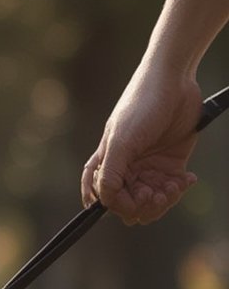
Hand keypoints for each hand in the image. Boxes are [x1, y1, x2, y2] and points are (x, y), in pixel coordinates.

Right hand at [81, 64, 201, 224]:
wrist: (174, 82)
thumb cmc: (141, 106)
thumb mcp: (120, 141)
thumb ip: (109, 173)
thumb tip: (102, 201)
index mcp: (108, 164)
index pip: (109, 199)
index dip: (123, 206)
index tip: (138, 199)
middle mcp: (128, 169)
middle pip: (132, 205)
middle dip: (146, 206)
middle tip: (157, 194)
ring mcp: (150, 167)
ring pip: (153, 201)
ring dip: (165, 200)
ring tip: (174, 186)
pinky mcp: (171, 163)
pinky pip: (173, 189)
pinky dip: (180, 189)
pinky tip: (187, 178)